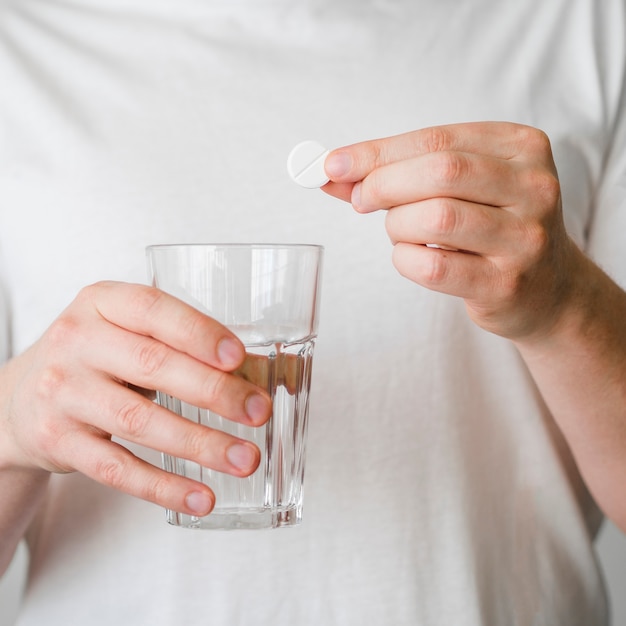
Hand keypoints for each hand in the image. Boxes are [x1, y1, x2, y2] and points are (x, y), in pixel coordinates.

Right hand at [0, 281, 271, 515]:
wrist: (20, 398)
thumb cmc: (97, 357)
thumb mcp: (129, 331)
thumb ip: (184, 343)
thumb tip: (258, 370)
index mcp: (102, 303)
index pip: (153, 310)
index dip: (198, 333)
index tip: (239, 358)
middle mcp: (76, 341)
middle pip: (152, 365)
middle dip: (214, 391)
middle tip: (258, 412)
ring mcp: (63, 392)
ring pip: (139, 422)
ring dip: (200, 443)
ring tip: (244, 459)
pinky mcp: (59, 441)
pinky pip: (117, 469)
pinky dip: (163, 486)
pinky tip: (201, 497)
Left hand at [323, 122, 578, 341]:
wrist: (548, 288)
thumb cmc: (492, 227)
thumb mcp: (461, 186)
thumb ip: (402, 171)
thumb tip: (332, 169)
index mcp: (522, 147)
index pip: (437, 139)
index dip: (376, 152)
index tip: (334, 164)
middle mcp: (533, 188)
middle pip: (439, 171)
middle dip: (383, 184)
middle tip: (360, 200)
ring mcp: (524, 239)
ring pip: (436, 218)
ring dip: (397, 225)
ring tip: (400, 232)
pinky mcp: (505, 284)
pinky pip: (433, 267)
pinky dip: (404, 260)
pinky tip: (411, 257)